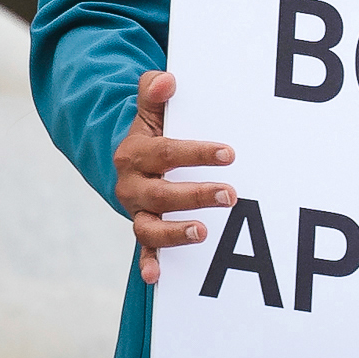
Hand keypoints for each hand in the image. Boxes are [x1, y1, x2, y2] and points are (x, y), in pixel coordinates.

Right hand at [112, 70, 235, 284]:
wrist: (127, 161)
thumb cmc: (150, 134)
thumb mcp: (149, 111)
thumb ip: (154, 92)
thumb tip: (167, 79)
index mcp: (135, 154)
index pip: (167, 153)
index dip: (197, 153)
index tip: (229, 153)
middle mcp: (132, 186)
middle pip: (162, 194)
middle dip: (197, 195)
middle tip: (231, 195)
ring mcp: (137, 212)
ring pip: (151, 228)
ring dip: (176, 232)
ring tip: (203, 232)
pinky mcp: (144, 231)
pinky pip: (144, 252)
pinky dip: (149, 265)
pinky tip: (157, 277)